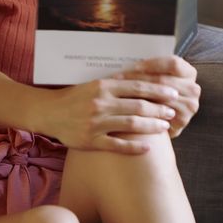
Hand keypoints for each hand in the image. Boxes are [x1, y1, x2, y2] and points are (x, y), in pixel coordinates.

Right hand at [42, 78, 178, 154]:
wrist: (49, 112)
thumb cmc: (75, 97)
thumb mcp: (94, 84)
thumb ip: (116, 82)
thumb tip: (142, 75)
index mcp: (103, 86)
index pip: (137, 87)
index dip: (158, 91)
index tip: (173, 93)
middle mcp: (101, 103)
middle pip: (138, 106)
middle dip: (159, 109)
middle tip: (173, 111)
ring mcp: (96, 123)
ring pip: (131, 124)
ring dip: (151, 126)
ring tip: (165, 127)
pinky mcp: (91, 141)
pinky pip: (117, 145)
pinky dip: (134, 147)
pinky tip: (147, 148)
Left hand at [114, 56, 200, 137]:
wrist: (160, 120)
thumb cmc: (155, 93)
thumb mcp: (156, 77)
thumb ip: (150, 69)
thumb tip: (128, 60)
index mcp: (188, 72)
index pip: (173, 63)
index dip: (152, 64)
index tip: (134, 66)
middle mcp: (193, 89)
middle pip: (164, 80)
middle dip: (139, 79)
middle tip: (119, 79)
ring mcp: (189, 106)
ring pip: (159, 97)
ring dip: (137, 94)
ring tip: (119, 92)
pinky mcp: (181, 121)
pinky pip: (159, 113)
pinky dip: (142, 110)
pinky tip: (128, 108)